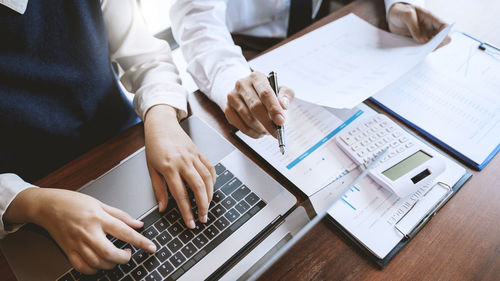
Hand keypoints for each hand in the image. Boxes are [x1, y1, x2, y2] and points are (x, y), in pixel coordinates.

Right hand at [4, 188, 155, 274]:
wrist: (47, 206)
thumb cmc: (73, 202)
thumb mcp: (100, 203)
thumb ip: (120, 215)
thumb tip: (138, 224)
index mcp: (98, 217)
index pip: (124, 231)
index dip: (141, 241)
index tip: (151, 247)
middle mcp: (88, 232)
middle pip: (110, 252)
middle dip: (123, 258)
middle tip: (128, 254)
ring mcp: (77, 243)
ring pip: (97, 262)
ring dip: (111, 264)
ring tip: (116, 257)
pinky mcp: (68, 251)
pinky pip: (82, 267)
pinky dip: (94, 269)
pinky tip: (100, 263)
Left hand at [144, 105, 215, 228]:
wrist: (162, 125)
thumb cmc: (154, 146)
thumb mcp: (151, 169)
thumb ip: (158, 189)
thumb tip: (163, 207)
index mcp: (169, 168)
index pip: (180, 195)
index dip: (186, 211)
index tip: (190, 223)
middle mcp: (183, 162)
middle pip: (198, 188)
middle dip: (202, 206)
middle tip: (203, 218)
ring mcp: (193, 157)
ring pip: (207, 179)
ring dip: (210, 196)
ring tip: (207, 207)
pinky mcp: (199, 153)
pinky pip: (210, 168)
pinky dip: (213, 180)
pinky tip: (211, 189)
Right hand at [224, 71, 294, 137]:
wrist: (247, 91)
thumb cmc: (267, 92)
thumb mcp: (280, 89)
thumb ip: (286, 95)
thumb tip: (284, 106)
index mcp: (256, 77)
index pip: (265, 93)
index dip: (274, 109)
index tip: (281, 122)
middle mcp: (242, 84)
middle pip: (255, 107)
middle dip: (268, 123)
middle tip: (277, 133)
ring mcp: (232, 97)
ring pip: (247, 119)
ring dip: (260, 129)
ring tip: (269, 131)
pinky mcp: (227, 109)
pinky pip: (240, 126)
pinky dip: (252, 133)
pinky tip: (259, 132)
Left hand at [388, 3, 450, 46]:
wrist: (392, 17)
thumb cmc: (401, 12)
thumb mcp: (406, 15)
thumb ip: (414, 26)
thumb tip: (422, 41)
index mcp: (431, 19)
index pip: (445, 27)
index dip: (444, 35)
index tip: (436, 41)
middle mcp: (430, 28)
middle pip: (442, 39)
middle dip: (436, 45)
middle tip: (425, 48)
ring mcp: (424, 36)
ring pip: (433, 46)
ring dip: (427, 50)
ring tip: (418, 50)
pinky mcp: (417, 42)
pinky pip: (422, 49)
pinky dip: (420, 52)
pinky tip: (414, 52)